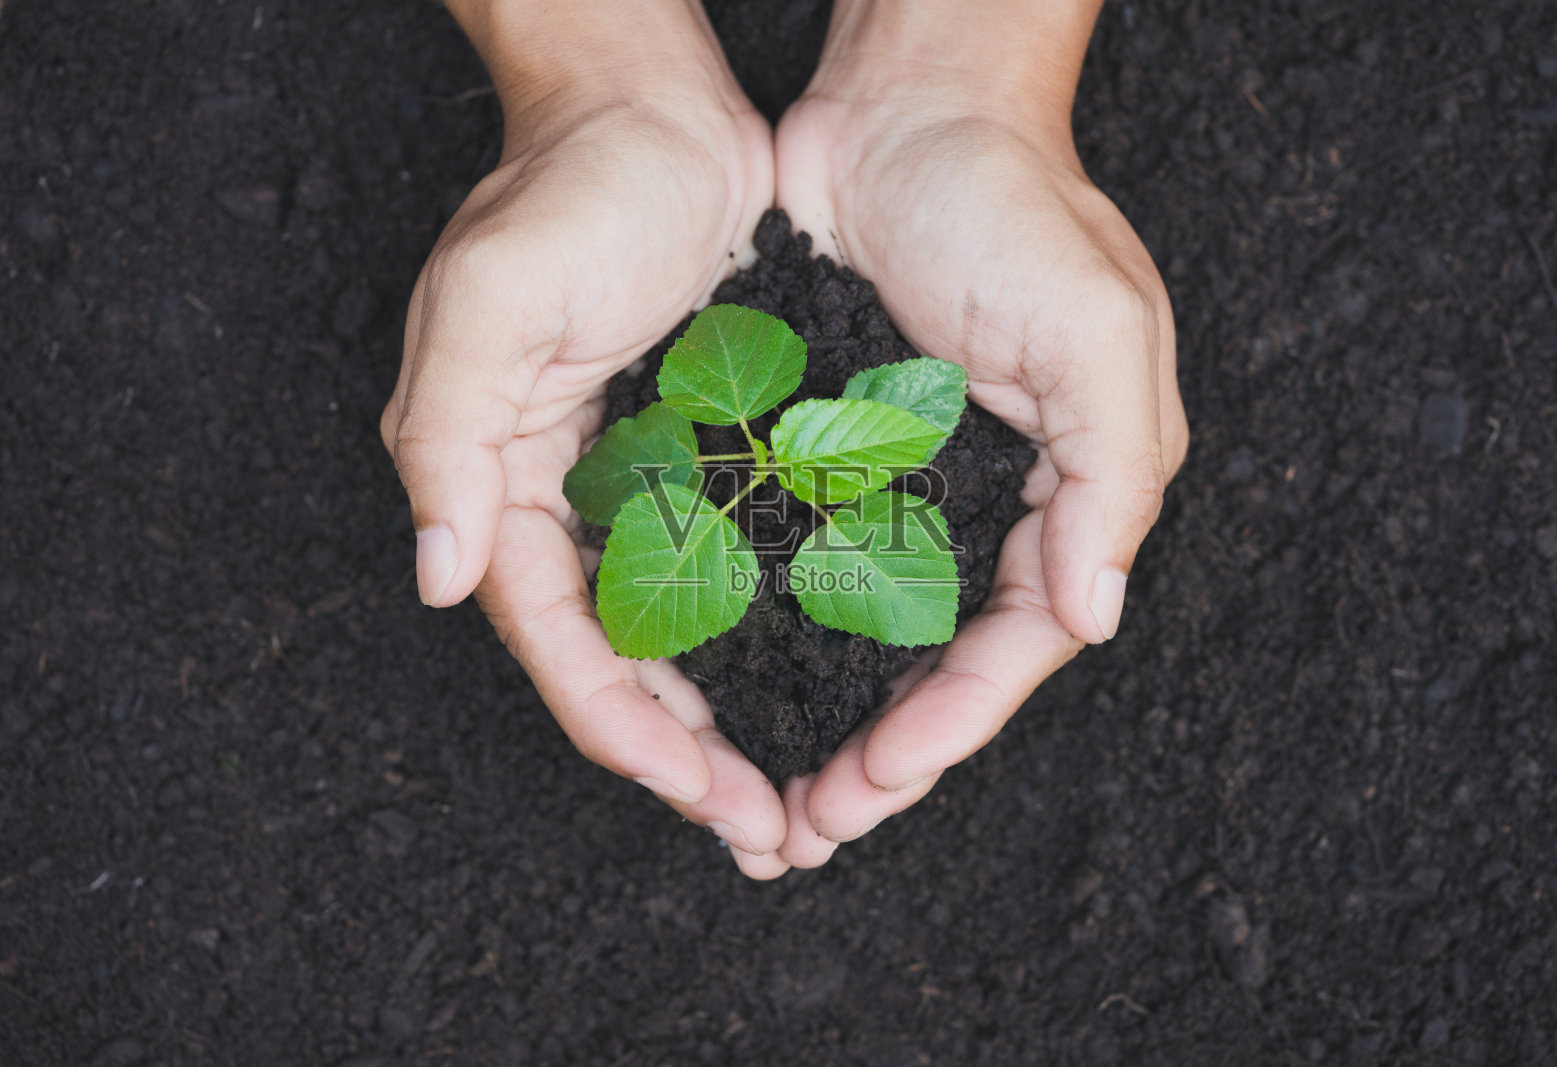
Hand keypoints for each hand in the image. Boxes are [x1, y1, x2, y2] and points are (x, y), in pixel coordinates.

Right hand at [381, 0, 790, 872]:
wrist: (649, 115)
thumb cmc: (565, 192)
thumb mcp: (494, 301)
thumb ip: (451, 438)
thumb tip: (437, 575)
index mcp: (503, 483)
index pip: (558, 638)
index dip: (622, 727)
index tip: (697, 793)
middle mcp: (566, 503)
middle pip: (620, 662)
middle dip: (682, 758)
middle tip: (764, 834)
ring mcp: (637, 486)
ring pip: (678, 636)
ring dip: (724, 722)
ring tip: (787, 799)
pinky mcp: (703, 457)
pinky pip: (729, 573)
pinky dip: (761, 638)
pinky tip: (809, 684)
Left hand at [767, 0, 1188, 868]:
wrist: (904, 107)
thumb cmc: (1015, 204)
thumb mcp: (1096, 329)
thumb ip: (1109, 479)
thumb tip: (1095, 618)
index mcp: (1066, 494)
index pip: (1014, 644)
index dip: (952, 723)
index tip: (876, 783)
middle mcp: (984, 506)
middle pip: (936, 663)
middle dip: (882, 753)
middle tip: (809, 831)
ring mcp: (900, 486)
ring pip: (861, 636)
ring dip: (820, 717)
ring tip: (769, 799)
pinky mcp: (825, 453)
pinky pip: (798, 563)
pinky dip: (770, 631)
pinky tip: (725, 684)